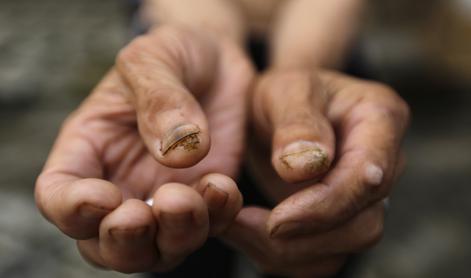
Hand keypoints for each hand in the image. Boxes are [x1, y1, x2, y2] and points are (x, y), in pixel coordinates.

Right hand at [35, 26, 252, 272]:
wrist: (219, 64)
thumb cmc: (173, 55)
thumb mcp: (156, 57)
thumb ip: (158, 98)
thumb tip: (175, 153)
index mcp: (89, 149)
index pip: (58, 195)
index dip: (71, 210)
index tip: (104, 197)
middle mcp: (122, 184)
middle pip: (104, 245)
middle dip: (122, 242)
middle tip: (143, 216)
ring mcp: (165, 197)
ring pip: (157, 250)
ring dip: (173, 236)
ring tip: (192, 196)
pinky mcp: (206, 200)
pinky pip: (207, 229)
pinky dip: (216, 219)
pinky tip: (224, 187)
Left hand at [224, 69, 408, 276]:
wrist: (283, 109)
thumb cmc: (286, 94)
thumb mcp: (285, 90)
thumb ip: (297, 124)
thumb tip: (305, 169)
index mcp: (381, 119)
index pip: (367, 177)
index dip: (323, 205)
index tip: (275, 218)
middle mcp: (384, 163)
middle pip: (363, 224)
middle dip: (302, 236)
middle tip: (240, 224)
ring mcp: (366, 197)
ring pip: (343, 249)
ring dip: (286, 251)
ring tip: (235, 227)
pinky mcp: (343, 219)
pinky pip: (322, 258)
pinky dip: (283, 256)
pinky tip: (246, 232)